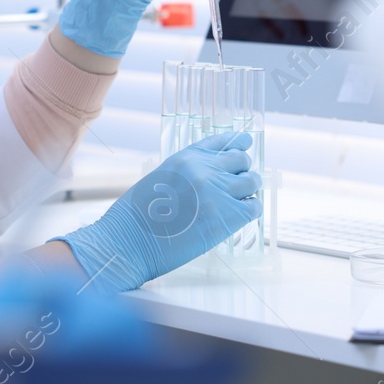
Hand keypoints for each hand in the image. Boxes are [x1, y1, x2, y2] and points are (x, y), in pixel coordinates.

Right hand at [53, 130, 260, 292]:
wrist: (129, 242)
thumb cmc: (137, 217)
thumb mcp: (159, 180)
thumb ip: (186, 175)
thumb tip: (207, 181)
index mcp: (186, 158)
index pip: (222, 142)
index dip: (237, 144)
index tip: (245, 144)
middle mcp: (205, 169)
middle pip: (242, 160)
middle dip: (241, 171)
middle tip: (236, 186)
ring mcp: (219, 191)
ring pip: (253, 182)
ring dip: (248, 191)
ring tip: (237, 203)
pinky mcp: (228, 216)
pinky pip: (254, 207)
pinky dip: (249, 211)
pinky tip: (237, 218)